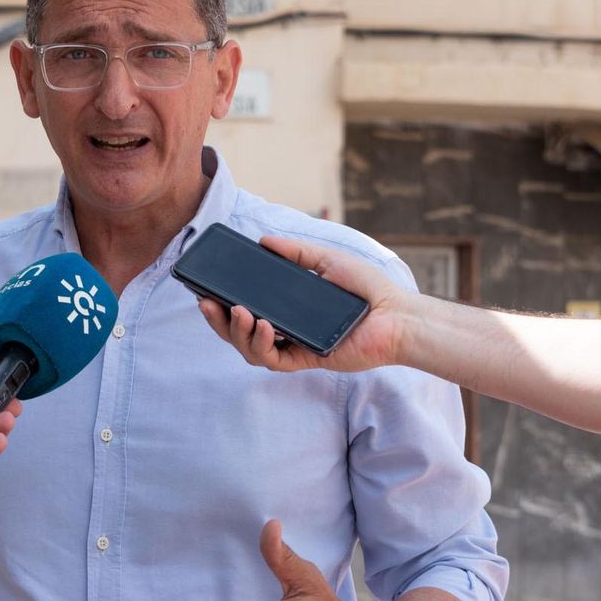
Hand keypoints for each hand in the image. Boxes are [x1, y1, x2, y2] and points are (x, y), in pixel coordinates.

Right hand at [198, 236, 411, 373]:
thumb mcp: (326, 260)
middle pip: (239, 331)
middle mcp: (286, 329)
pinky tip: (261, 326)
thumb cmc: (366, 288)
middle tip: (206, 302)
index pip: (245, 308)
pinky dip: (261, 344)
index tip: (204, 288)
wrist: (396, 313)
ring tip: (236, 311)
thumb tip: (263, 240)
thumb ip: (295, 253)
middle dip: (218, 320)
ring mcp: (294, 346)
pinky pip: (274, 360)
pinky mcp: (306, 360)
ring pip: (250, 349)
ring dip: (236, 332)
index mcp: (286, 307)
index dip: (221, 302)